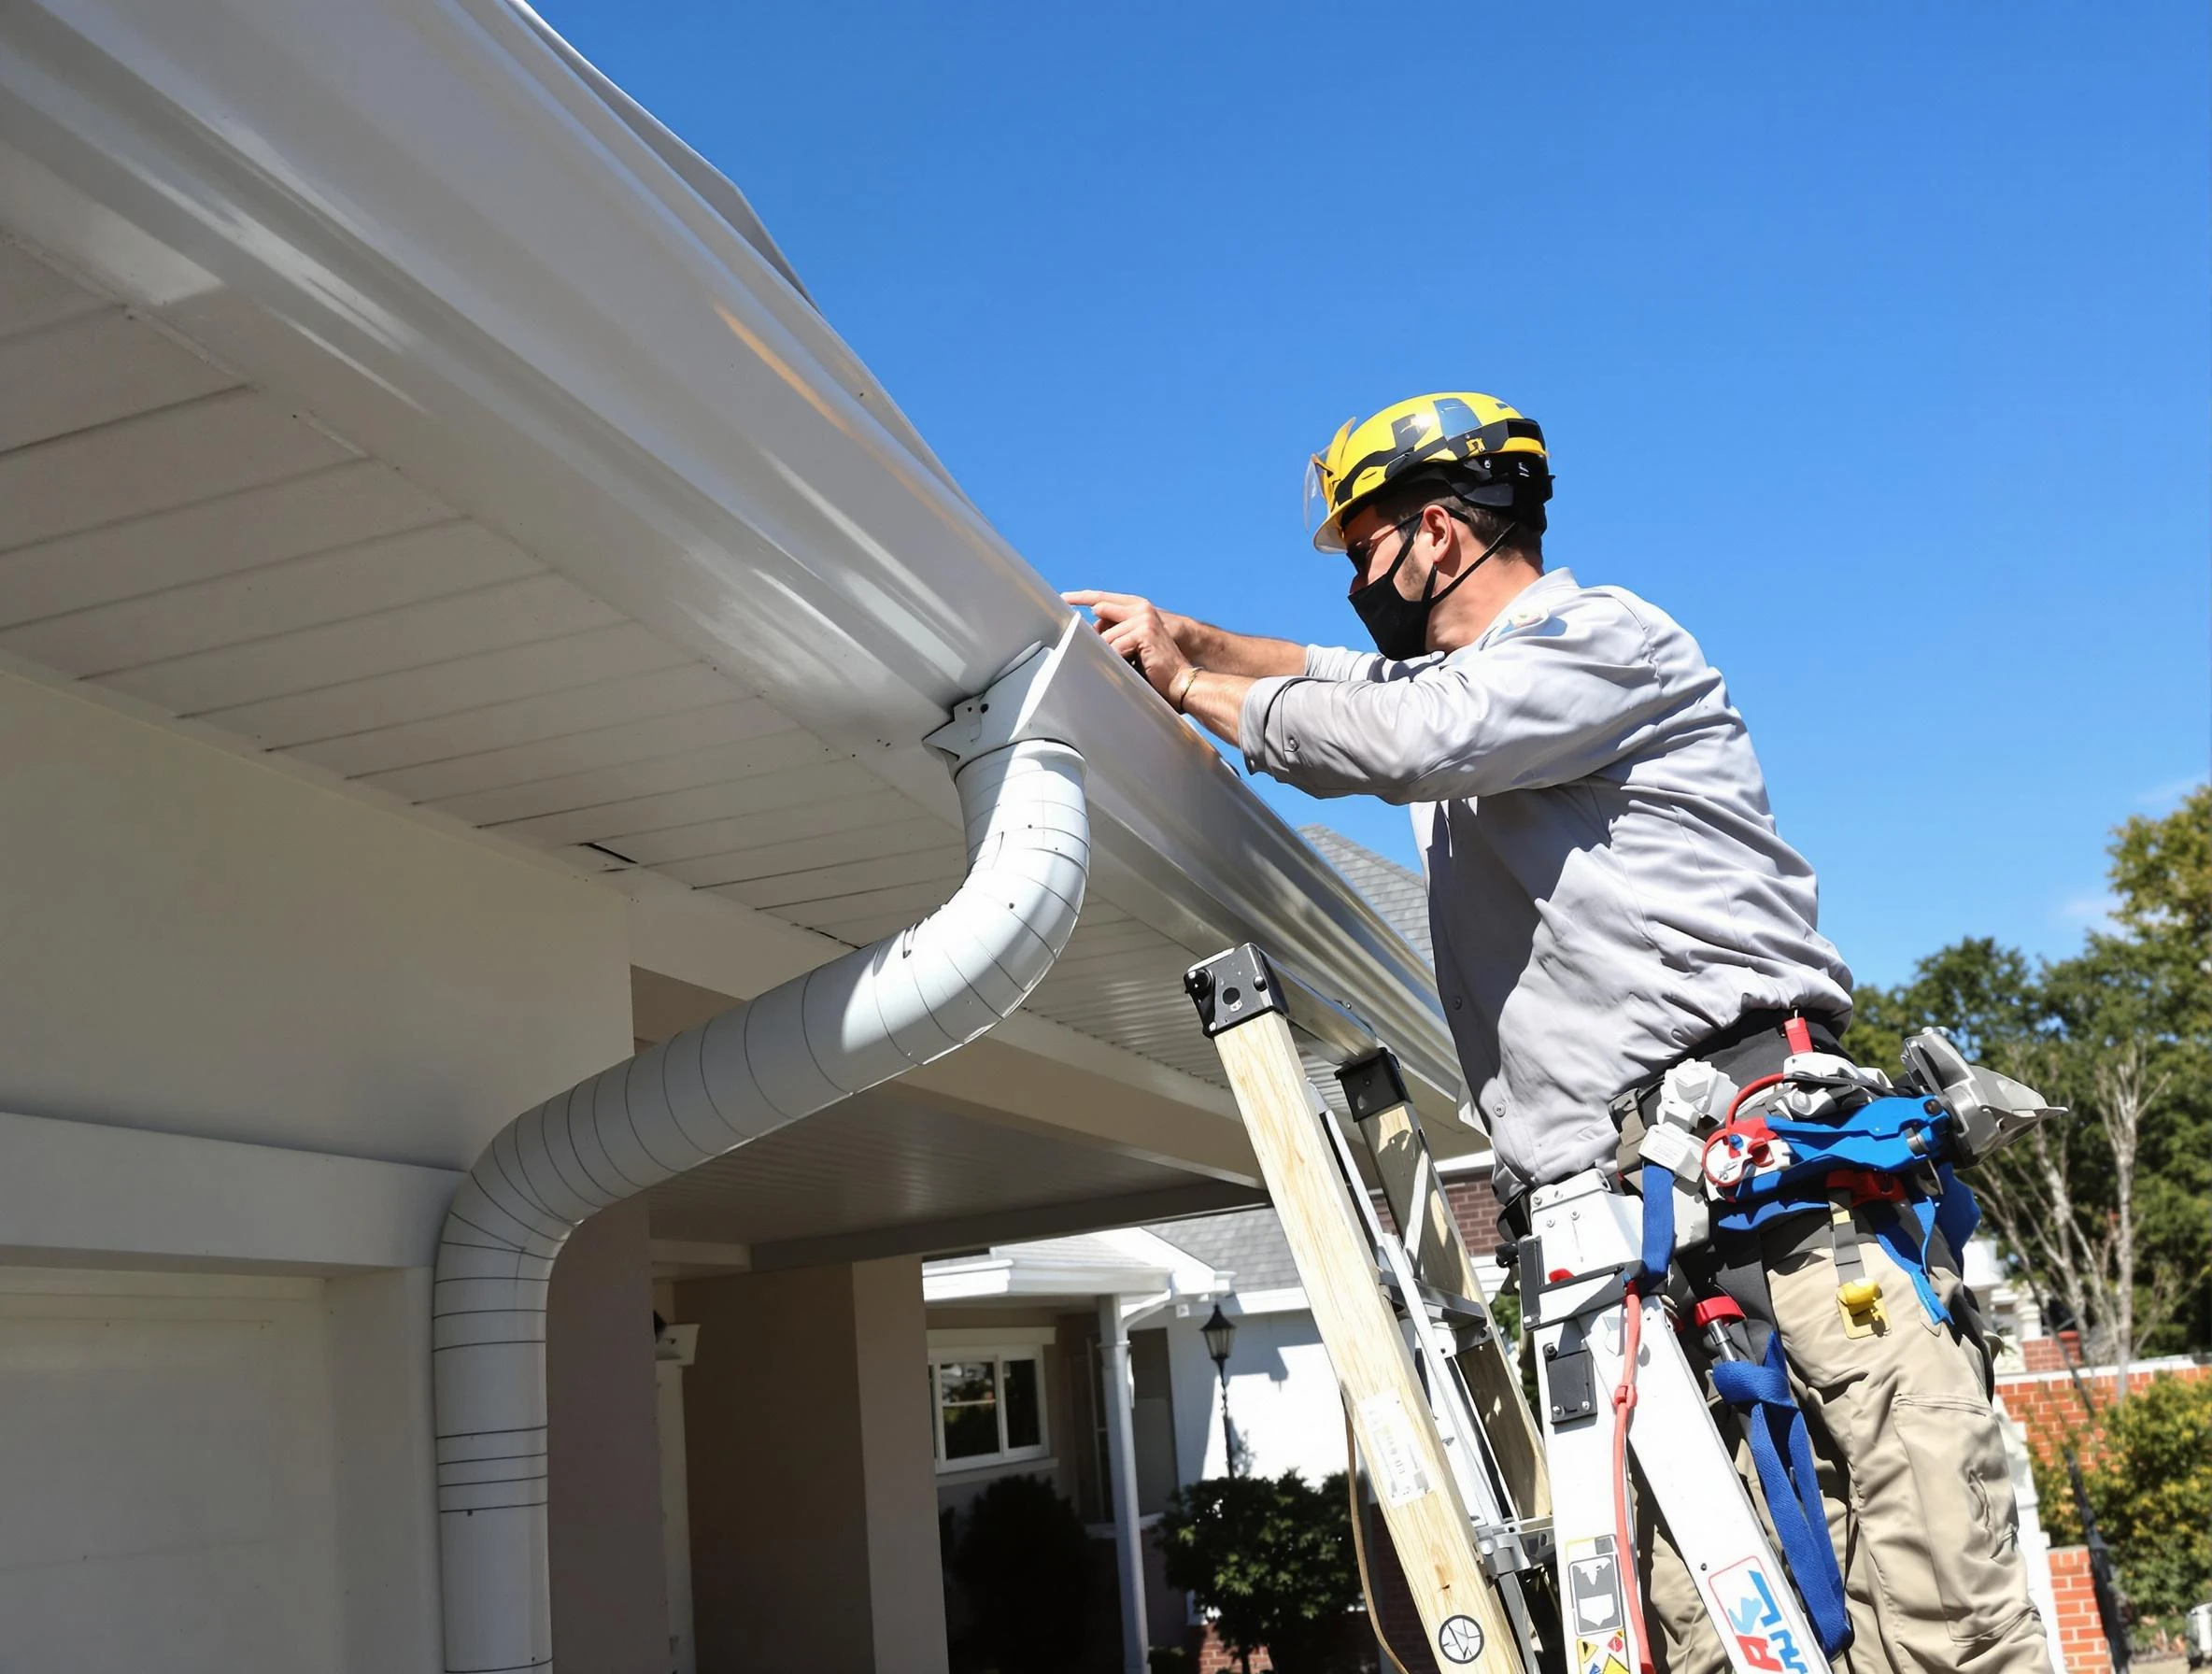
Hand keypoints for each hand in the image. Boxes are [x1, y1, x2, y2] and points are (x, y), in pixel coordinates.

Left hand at [1063, 590, 1194, 701]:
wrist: (1180, 680)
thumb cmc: (1154, 668)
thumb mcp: (1131, 645)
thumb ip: (1115, 633)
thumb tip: (1089, 631)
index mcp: (1139, 607)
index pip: (1104, 599)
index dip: (1082, 597)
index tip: (1064, 598)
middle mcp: (1141, 608)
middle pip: (1101, 611)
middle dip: (1091, 630)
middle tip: (1083, 644)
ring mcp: (1143, 618)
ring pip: (1107, 635)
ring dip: (1109, 654)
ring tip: (1123, 666)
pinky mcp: (1144, 631)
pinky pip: (1115, 646)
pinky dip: (1116, 660)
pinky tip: (1125, 668)